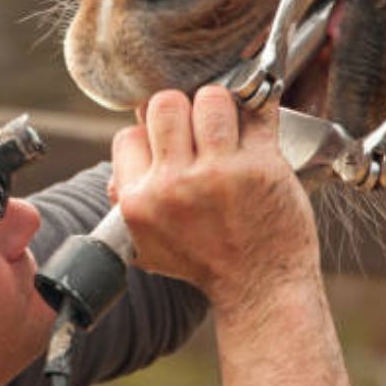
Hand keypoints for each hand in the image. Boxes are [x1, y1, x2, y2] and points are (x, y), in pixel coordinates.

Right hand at [111, 86, 318, 314]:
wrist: (260, 288)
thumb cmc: (208, 263)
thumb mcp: (148, 245)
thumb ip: (127, 201)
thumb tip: (124, 157)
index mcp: (139, 202)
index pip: (129, 135)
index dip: (150, 135)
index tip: (171, 145)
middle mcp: (174, 185)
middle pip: (165, 104)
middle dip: (182, 109)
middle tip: (198, 128)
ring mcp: (218, 173)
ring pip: (210, 98)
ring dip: (220, 105)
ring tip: (228, 125)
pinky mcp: (260, 165)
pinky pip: (257, 112)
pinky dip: (259, 108)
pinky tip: (257, 118)